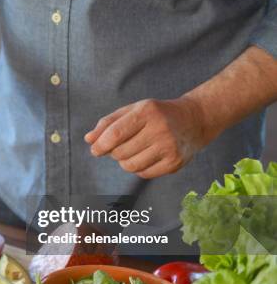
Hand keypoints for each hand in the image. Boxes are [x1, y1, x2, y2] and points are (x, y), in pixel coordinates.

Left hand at [84, 98, 207, 178]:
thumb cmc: (156, 114)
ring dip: (124, 162)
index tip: (95, 150)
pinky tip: (146, 157)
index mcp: (147, 112)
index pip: (116, 133)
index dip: (100, 145)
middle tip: (120, 146)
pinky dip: (139, 168)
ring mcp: (169, 147)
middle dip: (113, 152)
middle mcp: (160, 129)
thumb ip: (108, 123)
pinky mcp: (175, 163)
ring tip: (132, 151)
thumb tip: (89, 140)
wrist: (194, 120)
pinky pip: (144, 174)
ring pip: (130, 166)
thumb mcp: (133, 110)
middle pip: (120, 152)